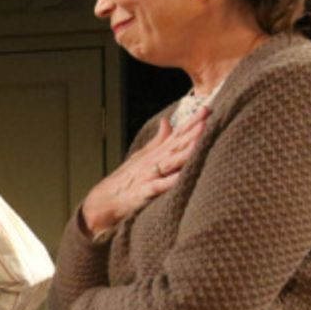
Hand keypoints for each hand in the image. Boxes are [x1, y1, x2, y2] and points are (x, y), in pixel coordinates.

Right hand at [81, 107, 208, 235]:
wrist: (103, 200)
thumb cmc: (124, 180)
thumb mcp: (141, 156)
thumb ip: (158, 140)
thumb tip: (167, 121)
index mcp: (155, 153)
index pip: (176, 135)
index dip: (191, 123)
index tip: (206, 109)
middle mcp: (153, 161)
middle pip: (175, 144)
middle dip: (192, 131)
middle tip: (207, 117)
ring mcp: (149, 175)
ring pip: (170, 161)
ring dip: (185, 151)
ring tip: (199, 140)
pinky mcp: (144, 192)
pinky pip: (159, 186)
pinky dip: (170, 181)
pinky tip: (182, 176)